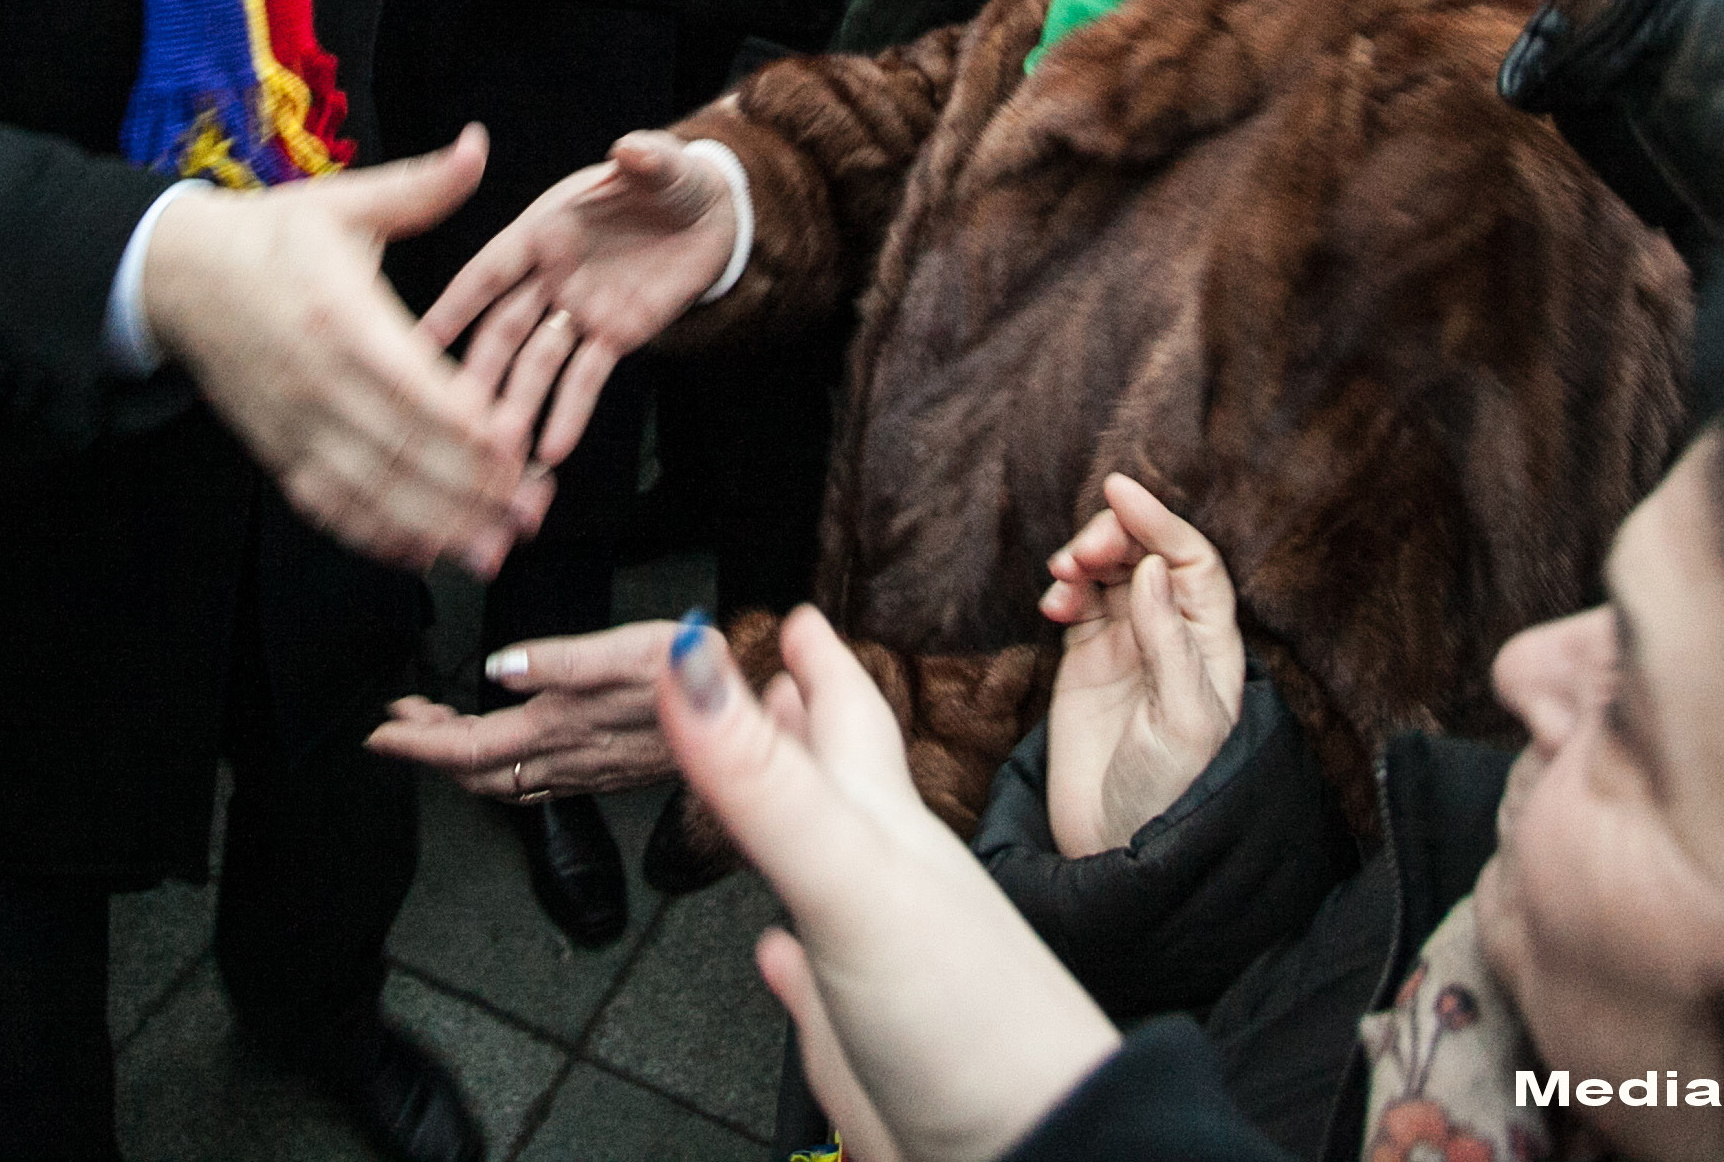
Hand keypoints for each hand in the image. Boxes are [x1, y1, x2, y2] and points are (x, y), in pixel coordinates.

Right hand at [139, 130, 578, 575]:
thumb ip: (420, 188)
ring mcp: (295, 423)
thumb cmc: (272, 236)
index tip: (515, 452)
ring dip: (431, 527)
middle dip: (469, 491)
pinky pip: (327, 503)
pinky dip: (373, 533)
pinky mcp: (276, 449)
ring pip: (368, 489)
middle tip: (531, 516)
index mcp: (343, 316)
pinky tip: (420, 552)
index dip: (465, 426)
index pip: (414, 385)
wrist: (178, 275)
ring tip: (491, 550)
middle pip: (400, 450)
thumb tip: (477, 144)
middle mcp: (319, 380)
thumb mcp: (345, 202)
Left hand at [367, 617, 678, 798]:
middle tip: (399, 721)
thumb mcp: (628, 648)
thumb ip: (559, 661)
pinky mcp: (602, 769)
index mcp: (560, 727)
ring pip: (501, 780)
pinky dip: (498, 767)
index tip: (380, 731)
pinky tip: (501, 747)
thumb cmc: (695, 668)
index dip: (416, 741)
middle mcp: (566, 758)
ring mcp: (584, 769)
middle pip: (474, 771)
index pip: (466, 747)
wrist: (751, 703)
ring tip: (436, 725)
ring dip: (459, 758)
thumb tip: (498, 668)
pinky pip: (531, 783)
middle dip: (427, 749)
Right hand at [423, 130, 737, 465]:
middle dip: (480, 371)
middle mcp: (550, 275)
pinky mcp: (614, 336)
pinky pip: (587, 378)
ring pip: (537, 363)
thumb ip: (645, 160)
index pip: (489, 270)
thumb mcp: (663, 166)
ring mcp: (578, 310)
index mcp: (545, 228)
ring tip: (501, 448)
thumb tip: (630, 149)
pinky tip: (554, 448)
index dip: (455, 303)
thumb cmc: (672, 179)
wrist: (714, 213)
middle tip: (453, 417)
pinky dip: (571, 411)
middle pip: (504, 329)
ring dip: (518, 403)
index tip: (418, 339)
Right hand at [659, 607, 1118, 1161]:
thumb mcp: (852, 875)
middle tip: (775, 672)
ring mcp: (879, 961)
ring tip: (767, 785)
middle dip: (807, 722)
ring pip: (829, 870)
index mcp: (888, 829)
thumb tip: (689, 659)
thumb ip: (766, 777)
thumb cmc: (971, 1019)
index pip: (851, 720)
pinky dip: (786, 957)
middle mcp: (888, 882)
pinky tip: (775, 956)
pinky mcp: (866, 1041)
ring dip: (796, 822)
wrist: (1034, 1150)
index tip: (797, 615)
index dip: (821, 663)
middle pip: (842, 781)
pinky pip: (815, 981)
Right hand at [1036, 475, 1244, 856]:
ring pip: (1110, 572)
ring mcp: (1128, 647)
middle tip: (1083, 553)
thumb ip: (1168, 644)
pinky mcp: (1086, 662)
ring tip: (1064, 574)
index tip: (1119, 491)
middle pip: (1148, 555)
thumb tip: (1154, 567)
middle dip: (1114, 537)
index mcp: (1210, 645)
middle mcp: (1172, 637)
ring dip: (1085, 558)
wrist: (1116, 849)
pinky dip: (1063, 589)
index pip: (1191, 561)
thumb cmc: (1169, 794)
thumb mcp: (1182, 722)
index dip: (1160, 521)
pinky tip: (1054, 604)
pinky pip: (1077, 602)